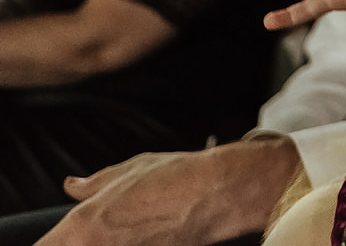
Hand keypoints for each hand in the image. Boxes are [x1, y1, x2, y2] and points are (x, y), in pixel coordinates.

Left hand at [34, 139, 299, 245]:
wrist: (226, 193)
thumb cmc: (181, 176)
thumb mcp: (130, 170)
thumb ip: (94, 183)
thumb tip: (75, 186)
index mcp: (86, 227)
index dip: (55, 240)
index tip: (68, 233)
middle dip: (86, 239)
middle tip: (106, 227)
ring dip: (114, 239)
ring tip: (136, 226)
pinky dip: (137, 241)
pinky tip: (150, 231)